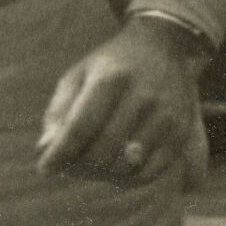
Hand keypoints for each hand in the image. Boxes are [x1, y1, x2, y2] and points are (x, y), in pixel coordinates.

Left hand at [39, 11, 211, 194]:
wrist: (164, 46)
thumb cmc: (110, 66)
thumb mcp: (78, 76)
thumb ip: (59, 112)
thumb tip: (45, 150)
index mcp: (111, 78)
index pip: (80, 128)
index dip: (60, 154)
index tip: (45, 169)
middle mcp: (143, 96)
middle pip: (102, 152)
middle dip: (78, 166)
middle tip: (69, 164)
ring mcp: (166, 116)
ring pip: (124, 168)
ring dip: (100, 174)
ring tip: (90, 163)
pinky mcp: (180, 133)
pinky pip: (148, 174)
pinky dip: (125, 179)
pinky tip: (114, 168)